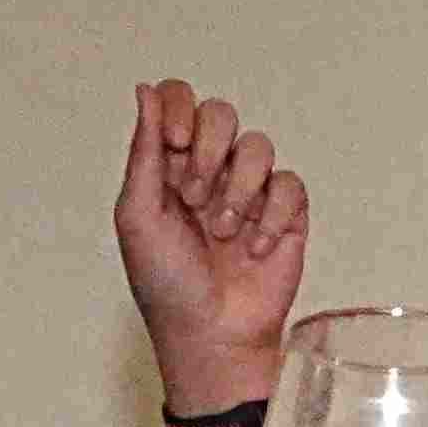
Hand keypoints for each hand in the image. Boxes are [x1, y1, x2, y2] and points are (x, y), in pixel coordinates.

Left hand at [114, 81, 311, 416]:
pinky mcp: (287, 216)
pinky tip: (256, 248)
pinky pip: (289, 186)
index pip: (178, 100)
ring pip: (258, 145)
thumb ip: (144, 151)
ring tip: (223, 231)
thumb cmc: (166, 284)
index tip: (174, 146)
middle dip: (208, 151)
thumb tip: (145, 90)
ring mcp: (250, 192)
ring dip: (238, 188)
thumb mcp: (137, 216)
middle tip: (194, 196)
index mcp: (169, 165)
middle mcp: (211, 170)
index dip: (179, 109)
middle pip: (220, 113)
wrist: (211, 335)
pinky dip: (272, 215)